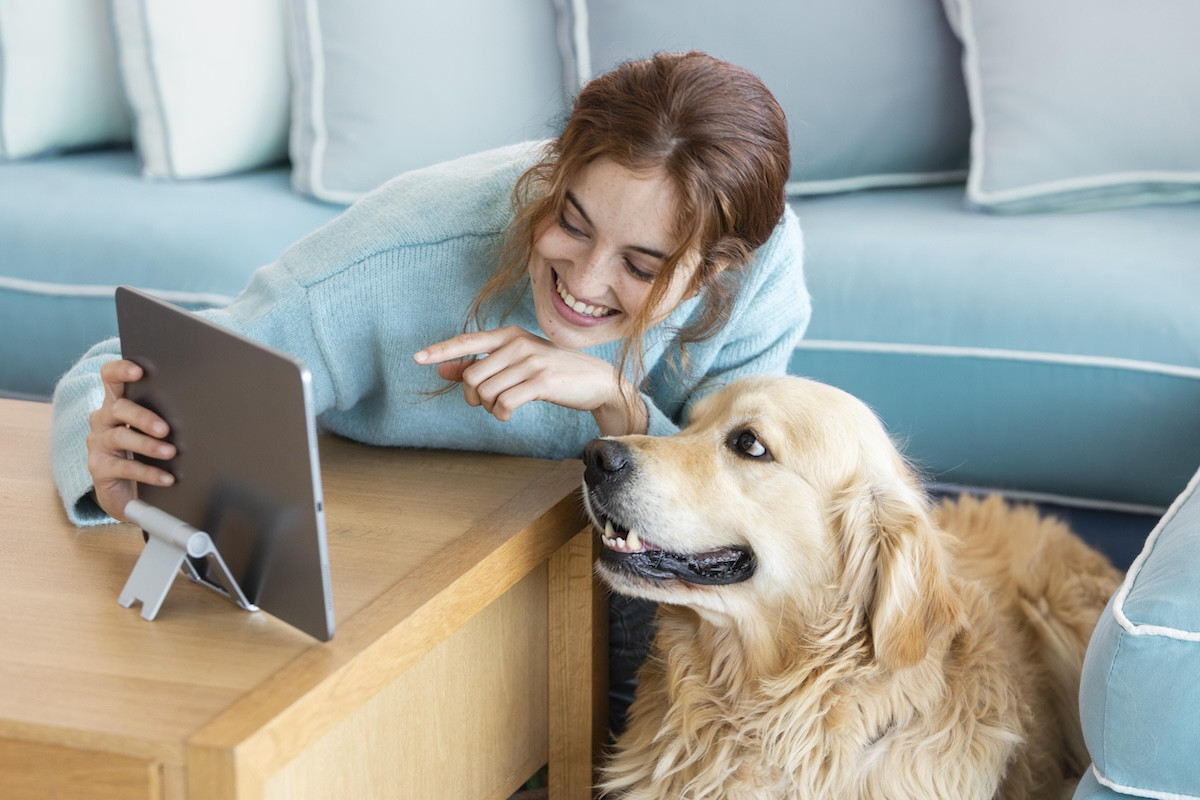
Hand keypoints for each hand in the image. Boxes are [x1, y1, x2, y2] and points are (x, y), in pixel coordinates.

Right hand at [85, 359, 175, 520]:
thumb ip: (164, 416)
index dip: (120, 370)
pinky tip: (167, 478)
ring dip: (148, 445)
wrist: (125, 494)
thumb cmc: (145, 453)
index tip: (139, 372)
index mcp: (116, 404)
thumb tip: (201, 408)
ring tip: (171, 453)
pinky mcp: (99, 468)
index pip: (110, 377)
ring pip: (120, 437)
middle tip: (165, 429)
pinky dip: (148, 473)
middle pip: (118, 408)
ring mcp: (98, 444)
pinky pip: (124, 468)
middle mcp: (102, 420)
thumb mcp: (152, 432)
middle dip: (143, 417)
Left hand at [414, 326, 648, 435]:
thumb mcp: (517, 363)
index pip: (468, 341)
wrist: (596, 381)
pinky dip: (500, 414)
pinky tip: (508, 413)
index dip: (441, 351)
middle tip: (487, 402)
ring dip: (487, 407)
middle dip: (472, 397)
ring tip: (502, 406)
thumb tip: (443, 369)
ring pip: (485, 392)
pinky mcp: (542, 382)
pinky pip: (503, 404)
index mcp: (510, 335)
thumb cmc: (552, 372)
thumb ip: (481, 364)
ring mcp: (530, 362)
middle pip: (472, 376)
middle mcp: (518, 344)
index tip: (418, 358)